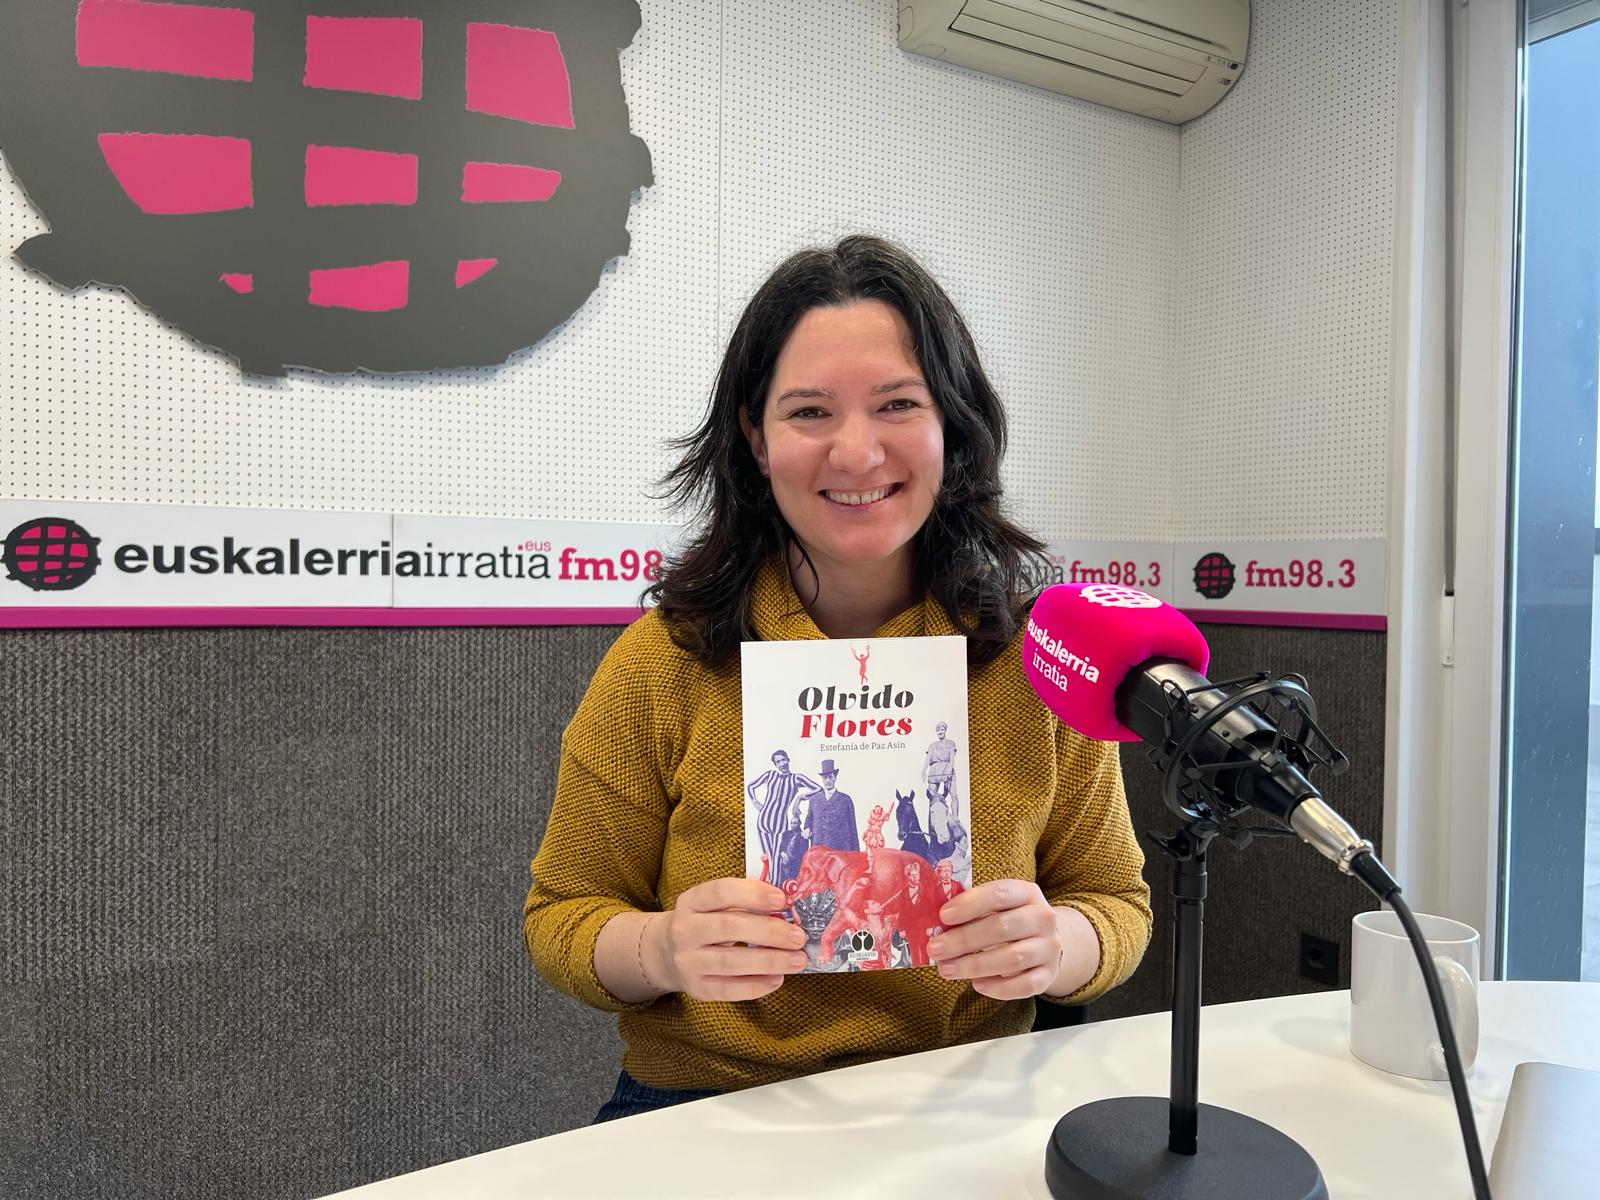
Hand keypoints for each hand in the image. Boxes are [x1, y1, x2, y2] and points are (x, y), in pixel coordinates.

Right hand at [647, 877, 808, 1001]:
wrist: (666, 954)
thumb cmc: (704, 923)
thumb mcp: (712, 906)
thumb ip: (744, 903)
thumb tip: (788, 908)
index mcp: (691, 901)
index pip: (721, 892)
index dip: (753, 894)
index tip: (782, 899)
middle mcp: (684, 930)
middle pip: (728, 927)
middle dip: (769, 931)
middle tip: (798, 936)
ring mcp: (688, 961)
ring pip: (730, 962)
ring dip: (769, 961)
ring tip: (797, 960)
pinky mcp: (696, 988)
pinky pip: (728, 990)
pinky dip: (756, 985)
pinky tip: (777, 979)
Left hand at [924, 880, 1065, 1000]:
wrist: (1045, 941)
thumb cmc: (1009, 920)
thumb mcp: (996, 907)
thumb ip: (971, 911)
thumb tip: (934, 924)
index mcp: (1027, 893)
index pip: (999, 894)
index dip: (970, 904)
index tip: (943, 916)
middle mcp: (1043, 918)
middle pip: (1002, 927)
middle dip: (964, 939)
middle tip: (935, 949)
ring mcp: (1049, 948)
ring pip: (1013, 958)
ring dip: (975, 965)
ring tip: (946, 969)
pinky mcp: (1049, 975)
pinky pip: (1024, 985)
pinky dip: (999, 988)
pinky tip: (977, 984)